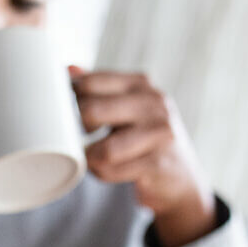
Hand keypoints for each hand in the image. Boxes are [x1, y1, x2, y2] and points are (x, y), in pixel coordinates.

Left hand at [69, 66, 216, 246]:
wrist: (180, 177)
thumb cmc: (143, 139)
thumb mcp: (126, 107)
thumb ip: (99, 89)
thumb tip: (67, 69)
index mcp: (139, 84)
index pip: (89, 83)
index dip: (70, 101)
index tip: (71, 114)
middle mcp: (152, 103)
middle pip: (91, 111)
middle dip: (78, 130)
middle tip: (85, 138)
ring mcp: (158, 133)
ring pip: (103, 149)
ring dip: (90, 158)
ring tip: (94, 158)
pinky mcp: (158, 163)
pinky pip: (111, 170)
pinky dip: (102, 173)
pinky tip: (109, 170)